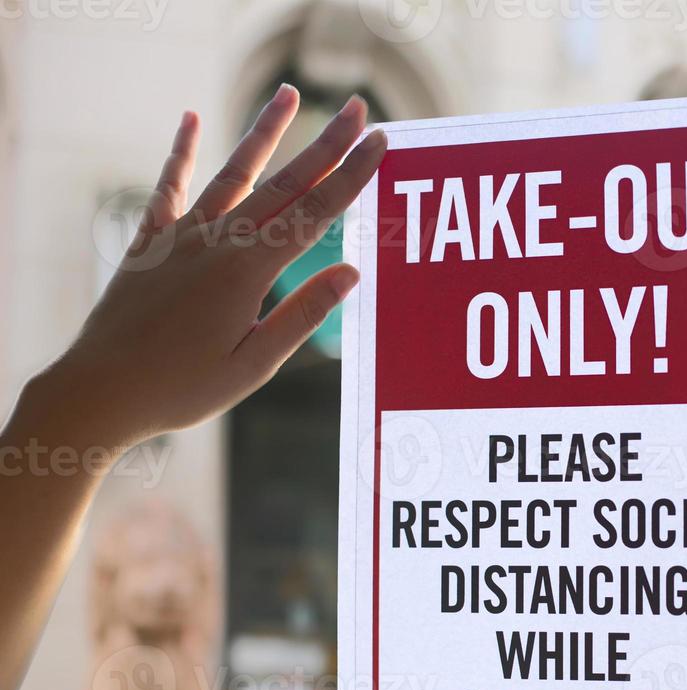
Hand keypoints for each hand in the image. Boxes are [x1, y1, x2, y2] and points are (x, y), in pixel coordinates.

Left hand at [40, 84, 384, 449]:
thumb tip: (350, 273)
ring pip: (233, 174)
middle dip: (325, 144)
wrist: (100, 390)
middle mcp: (217, 241)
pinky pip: (171, 188)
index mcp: (248, 271)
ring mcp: (182, 237)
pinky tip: (192, 120)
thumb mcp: (254, 365)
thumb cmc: (181, 388)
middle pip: (284, 184)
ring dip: (264, 133)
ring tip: (287, 94)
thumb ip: (302, 315)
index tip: (378, 142)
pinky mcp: (151, 243)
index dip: (351, 175)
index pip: (314, 213)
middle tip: (355, 107)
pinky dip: (183, 152)